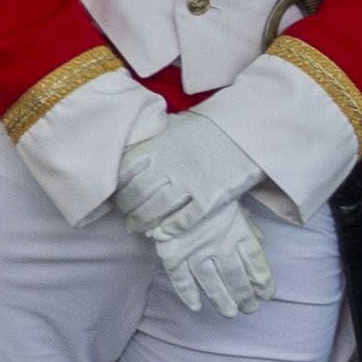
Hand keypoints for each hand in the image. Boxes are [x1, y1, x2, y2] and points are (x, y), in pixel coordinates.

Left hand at [114, 107, 266, 244]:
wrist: (244, 130)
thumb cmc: (207, 129)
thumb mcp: (172, 128)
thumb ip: (151, 143)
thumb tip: (128, 158)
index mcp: (157, 146)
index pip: (126, 175)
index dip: (119, 191)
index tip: (117, 199)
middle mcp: (169, 165)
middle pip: (138, 195)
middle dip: (129, 210)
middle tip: (128, 219)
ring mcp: (189, 182)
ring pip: (157, 209)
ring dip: (144, 222)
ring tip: (141, 228)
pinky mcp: (209, 197)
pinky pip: (184, 219)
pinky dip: (169, 229)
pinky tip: (162, 234)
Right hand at [144, 198, 273, 317]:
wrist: (169, 177)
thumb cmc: (206, 188)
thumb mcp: (232, 200)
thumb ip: (246, 222)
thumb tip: (260, 239)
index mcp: (236, 229)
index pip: (255, 262)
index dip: (263, 281)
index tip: (267, 294)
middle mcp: (219, 244)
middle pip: (236, 277)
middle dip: (245, 296)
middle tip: (250, 309)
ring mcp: (195, 250)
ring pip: (212, 283)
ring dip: (222, 300)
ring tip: (230, 313)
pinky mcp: (172, 253)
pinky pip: (181, 279)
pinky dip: (188, 294)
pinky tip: (196, 306)